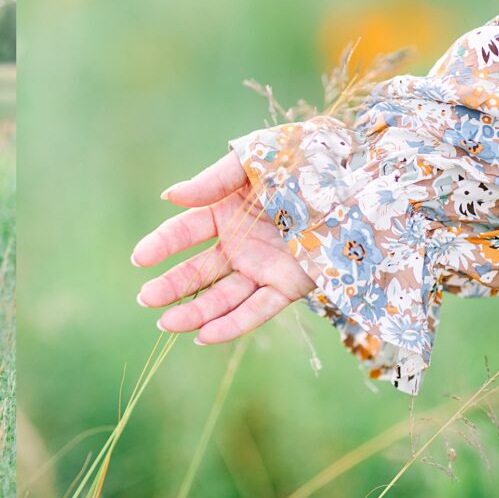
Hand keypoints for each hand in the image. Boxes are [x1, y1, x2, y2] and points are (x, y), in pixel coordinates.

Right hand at [131, 152, 314, 343]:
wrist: (358, 182)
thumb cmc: (305, 162)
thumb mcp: (253, 161)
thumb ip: (212, 181)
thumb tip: (169, 196)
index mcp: (226, 211)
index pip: (185, 231)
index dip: (162, 244)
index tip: (139, 258)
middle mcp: (240, 243)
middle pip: (198, 270)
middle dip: (171, 285)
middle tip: (145, 298)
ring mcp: (262, 267)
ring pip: (222, 296)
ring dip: (194, 312)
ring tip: (166, 323)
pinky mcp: (288, 286)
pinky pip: (257, 309)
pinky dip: (233, 324)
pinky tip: (205, 336)